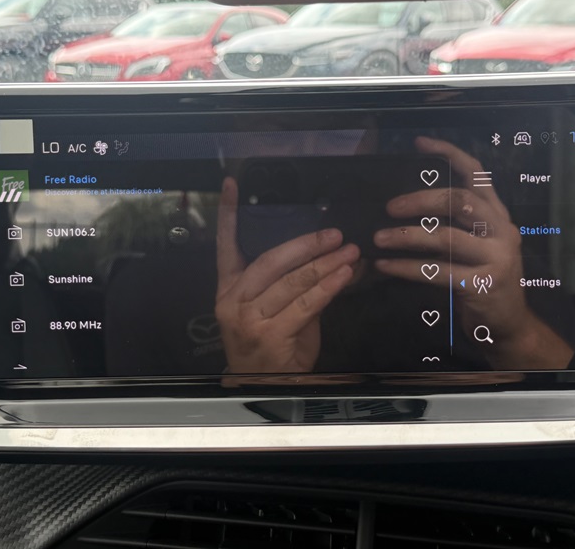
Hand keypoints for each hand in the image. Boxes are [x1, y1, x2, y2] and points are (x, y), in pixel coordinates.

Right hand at [215, 177, 359, 373]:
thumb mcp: (272, 310)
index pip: (226, 245)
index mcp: (229, 289)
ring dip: (325, 263)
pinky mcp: (270, 334)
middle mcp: (234, 300)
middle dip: (306, 244)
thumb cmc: (271, 346)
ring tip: (348, 252)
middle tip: (334, 234)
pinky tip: (344, 275)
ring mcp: (249, 318)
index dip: (227, 214)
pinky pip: (306, 303)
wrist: (265, 387)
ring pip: (292, 281)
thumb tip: (326, 256)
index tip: (232, 185)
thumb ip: (290, 283)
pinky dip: (328, 287)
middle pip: (271, 260)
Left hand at [373, 137, 572, 368]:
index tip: (420, 144)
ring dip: (406, 236)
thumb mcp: (474, 245)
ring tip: (378, 238)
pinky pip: (436, 271)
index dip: (450, 154)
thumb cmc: (482, 279)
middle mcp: (502, 229)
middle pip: (459, 201)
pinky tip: (386, 265)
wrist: (507, 324)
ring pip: (445, 237)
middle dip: (419, 200)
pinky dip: (406, 267)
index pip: (477, 174)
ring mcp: (496, 257)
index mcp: (497, 214)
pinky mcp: (482, 284)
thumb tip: (404, 206)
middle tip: (389, 207)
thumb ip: (453, 224)